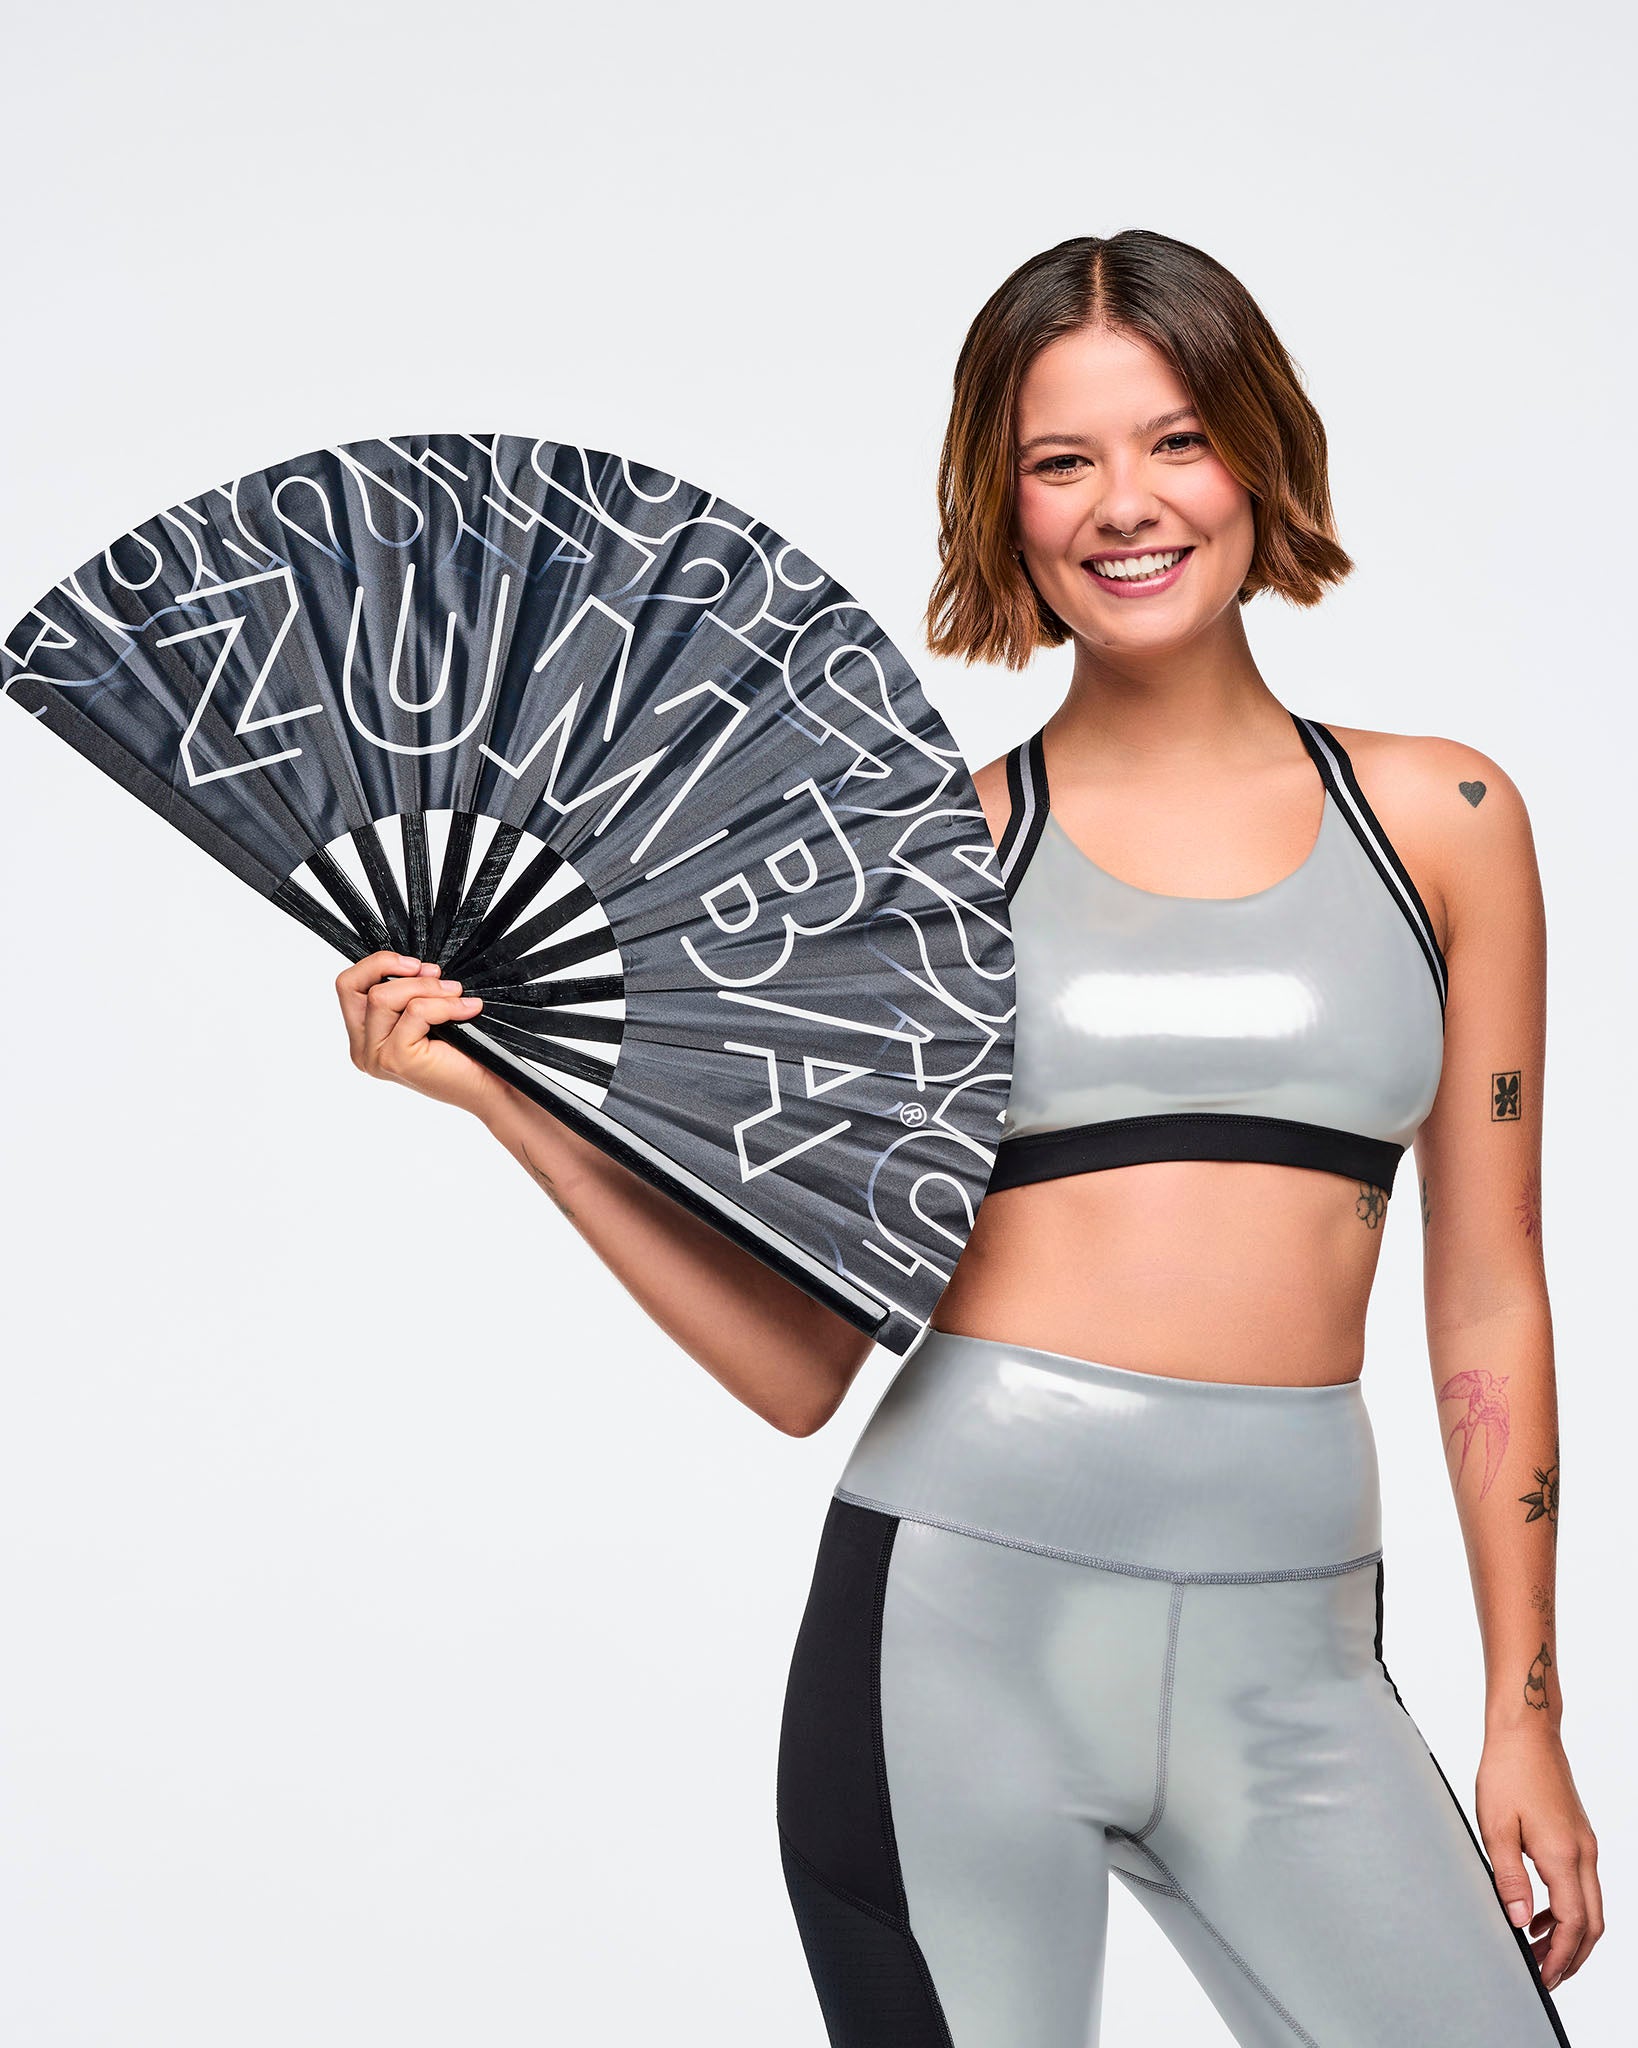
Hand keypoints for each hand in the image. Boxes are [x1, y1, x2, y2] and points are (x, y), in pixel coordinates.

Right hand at [336, 949, 505, 1119]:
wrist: (489, 1087)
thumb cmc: (463, 1052)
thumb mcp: (426, 1014)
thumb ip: (406, 993)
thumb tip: (413, 964)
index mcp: (365, 1037)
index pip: (348, 986)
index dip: (377, 964)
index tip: (415, 964)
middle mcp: (362, 1049)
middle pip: (353, 986)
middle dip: (393, 967)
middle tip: (434, 973)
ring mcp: (375, 1057)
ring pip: (383, 996)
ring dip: (427, 988)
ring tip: (456, 995)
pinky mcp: (396, 1060)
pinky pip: (415, 1011)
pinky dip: (445, 1005)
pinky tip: (467, 1010)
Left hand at [1476, 1727, 1601, 1990]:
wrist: (1526, 1732)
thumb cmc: (1507, 1771)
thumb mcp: (1495, 1825)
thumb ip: (1508, 1877)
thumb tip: (1516, 1921)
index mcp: (1562, 1855)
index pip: (1572, 1923)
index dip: (1559, 1957)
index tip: (1543, 1978)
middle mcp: (1583, 1853)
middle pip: (1592, 1923)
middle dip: (1571, 1956)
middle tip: (1545, 1976)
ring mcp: (1584, 1844)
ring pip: (1590, 1905)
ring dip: (1569, 1933)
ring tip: (1535, 1948)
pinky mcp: (1578, 1835)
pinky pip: (1581, 1884)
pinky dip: (1566, 1907)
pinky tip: (1536, 1911)